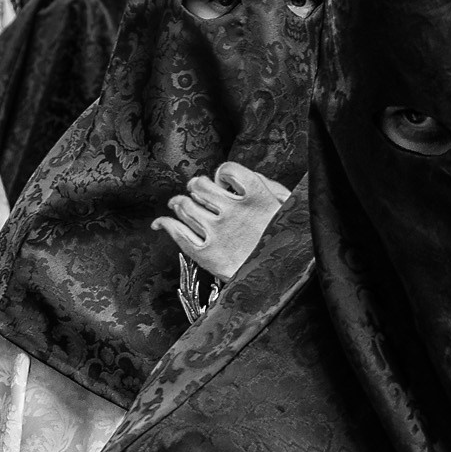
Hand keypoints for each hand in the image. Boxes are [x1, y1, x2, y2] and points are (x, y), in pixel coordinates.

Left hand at [151, 162, 292, 280]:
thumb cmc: (287, 243)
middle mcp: (234, 212)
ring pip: (185, 206)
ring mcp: (218, 233)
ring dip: (179, 202)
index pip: (228, 169)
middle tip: (196, 191)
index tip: (223, 183)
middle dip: (196, 186)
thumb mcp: (289, 208)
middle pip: (201, 186)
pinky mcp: (206, 254)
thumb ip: (268, 186)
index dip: (221, 173)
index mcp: (257, 197)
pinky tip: (161, 223)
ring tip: (178, 204)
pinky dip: (165, 224)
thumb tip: (236, 177)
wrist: (282, 282)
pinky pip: (177, 232)